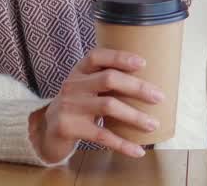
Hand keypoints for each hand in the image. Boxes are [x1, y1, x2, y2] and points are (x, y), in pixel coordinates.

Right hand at [28, 48, 165, 162]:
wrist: (47, 132)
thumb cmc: (77, 106)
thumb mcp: (85, 88)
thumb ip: (105, 81)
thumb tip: (148, 83)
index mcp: (78, 71)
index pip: (97, 56)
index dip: (119, 57)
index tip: (143, 63)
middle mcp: (72, 85)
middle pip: (108, 79)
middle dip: (137, 87)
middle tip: (159, 97)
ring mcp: (69, 106)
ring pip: (108, 106)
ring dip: (135, 116)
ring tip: (153, 124)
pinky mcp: (69, 128)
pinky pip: (101, 135)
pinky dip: (122, 144)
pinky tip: (138, 150)